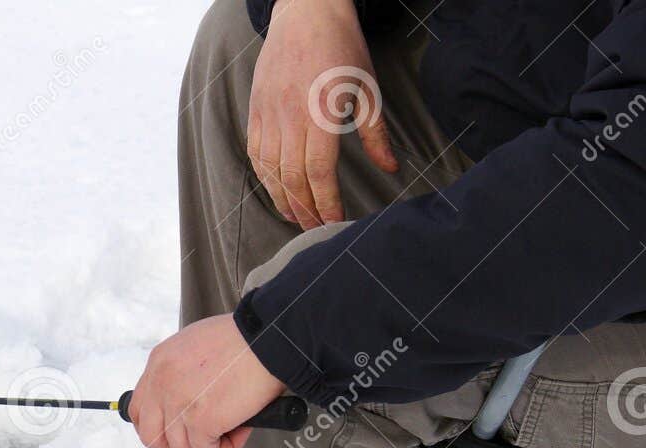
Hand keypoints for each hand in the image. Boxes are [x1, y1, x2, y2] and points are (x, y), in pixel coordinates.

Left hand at [126, 315, 285, 447]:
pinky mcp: (202, 421)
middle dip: (174, 443)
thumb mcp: (193, 344)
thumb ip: (180, 371)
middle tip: (198, 437)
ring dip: (205, 444)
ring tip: (228, 427)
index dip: (156, 425)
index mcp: (158, 364)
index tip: (173, 428)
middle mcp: (162, 385)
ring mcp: (179, 405)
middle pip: (150, 435)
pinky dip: (226, 447)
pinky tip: (240, 430)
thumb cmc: (242, 338)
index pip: (138, 409)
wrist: (266, 339)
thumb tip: (185, 395)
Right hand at [248, 0, 396, 228]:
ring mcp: (269, 115)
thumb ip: (376, 133)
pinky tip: (276, 190)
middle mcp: (290, 118)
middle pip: (293, 178)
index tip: (335, 222)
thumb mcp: (368, 88)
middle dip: (306, 209)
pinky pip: (256, 154)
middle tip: (316, 229)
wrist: (306, 13)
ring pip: (270, 171)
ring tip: (296, 217)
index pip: (319, 172)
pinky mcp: (256, 111)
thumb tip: (390, 168)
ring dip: (283, 199)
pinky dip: (265, 177)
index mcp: (321, 113)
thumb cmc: (342, 47)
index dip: (326, 202)